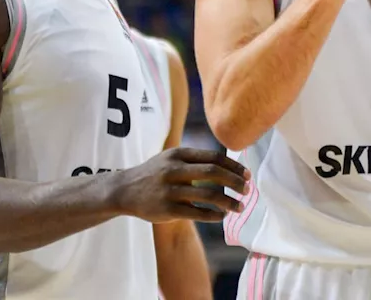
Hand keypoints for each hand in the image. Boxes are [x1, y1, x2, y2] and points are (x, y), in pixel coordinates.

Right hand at [109, 147, 250, 223]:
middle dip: (235, 182)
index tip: (247, 175)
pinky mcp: (167, 209)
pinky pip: (196, 212)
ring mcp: (170, 190)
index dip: (233, 166)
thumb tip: (228, 165)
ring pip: (208, 194)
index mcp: (178, 154)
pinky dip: (213, 215)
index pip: (213, 157)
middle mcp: (174, 170)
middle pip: (213, 172)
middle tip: (247, 190)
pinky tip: (222, 217)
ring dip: (228, 201)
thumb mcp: (171, 158)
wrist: (123, 190)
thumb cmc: (154, 174)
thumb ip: (195, 160)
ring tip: (239, 207)